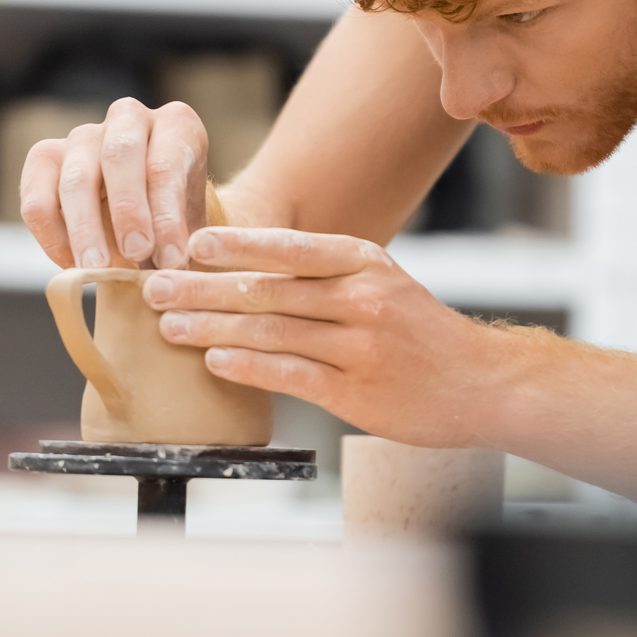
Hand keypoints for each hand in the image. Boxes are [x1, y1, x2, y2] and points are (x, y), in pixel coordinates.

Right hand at [20, 98, 209, 270]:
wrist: (143, 211)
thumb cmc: (173, 215)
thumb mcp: (191, 221)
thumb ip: (181, 239)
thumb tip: (171, 267)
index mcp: (176, 124)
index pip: (168, 164)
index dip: (167, 215)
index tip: (171, 259)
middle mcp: (128, 118)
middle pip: (120, 155)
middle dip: (128, 210)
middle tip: (136, 254)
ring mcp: (82, 135)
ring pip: (76, 179)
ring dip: (85, 229)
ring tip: (97, 269)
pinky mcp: (44, 158)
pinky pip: (38, 200)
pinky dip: (52, 237)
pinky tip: (72, 264)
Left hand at [140, 226, 521, 446]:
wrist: (481, 382)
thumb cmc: (421, 333)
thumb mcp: (384, 283)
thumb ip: (326, 276)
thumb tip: (248, 272)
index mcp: (367, 262)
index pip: (291, 248)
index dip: (237, 245)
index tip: (191, 244)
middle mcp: (363, 298)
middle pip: (268, 290)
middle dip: (203, 289)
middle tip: (156, 288)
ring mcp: (359, 346)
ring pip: (270, 332)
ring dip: (210, 329)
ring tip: (169, 327)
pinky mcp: (354, 391)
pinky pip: (288, 375)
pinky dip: (246, 367)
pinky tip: (214, 362)